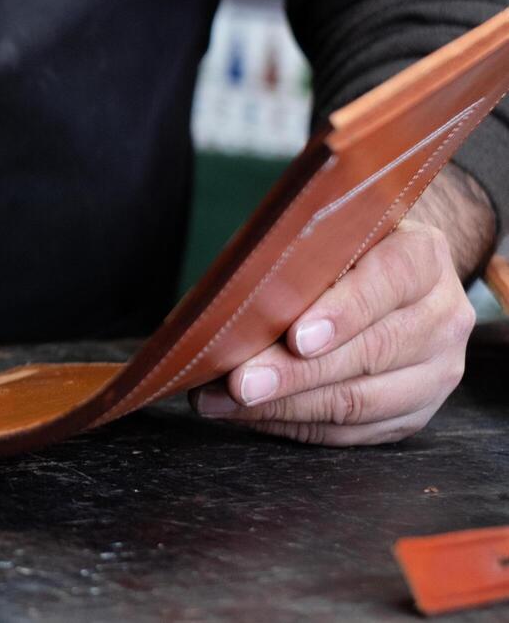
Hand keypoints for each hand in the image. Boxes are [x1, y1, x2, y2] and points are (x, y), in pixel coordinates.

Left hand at [190, 219, 475, 444]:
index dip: (342, 312)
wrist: (394, 278)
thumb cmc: (343, 251)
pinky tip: (250, 416)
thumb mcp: (331, 234)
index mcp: (423, 257)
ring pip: (360, 401)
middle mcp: (442, 315)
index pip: (388, 281)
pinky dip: (294, 425)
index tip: (296, 339)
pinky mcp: (416, 413)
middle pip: (370, 352)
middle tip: (239, 383)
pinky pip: (353, 431)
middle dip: (295, 374)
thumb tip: (240, 303)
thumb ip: (302, 258)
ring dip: (284, 407)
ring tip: (224, 402)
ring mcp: (437, 370)